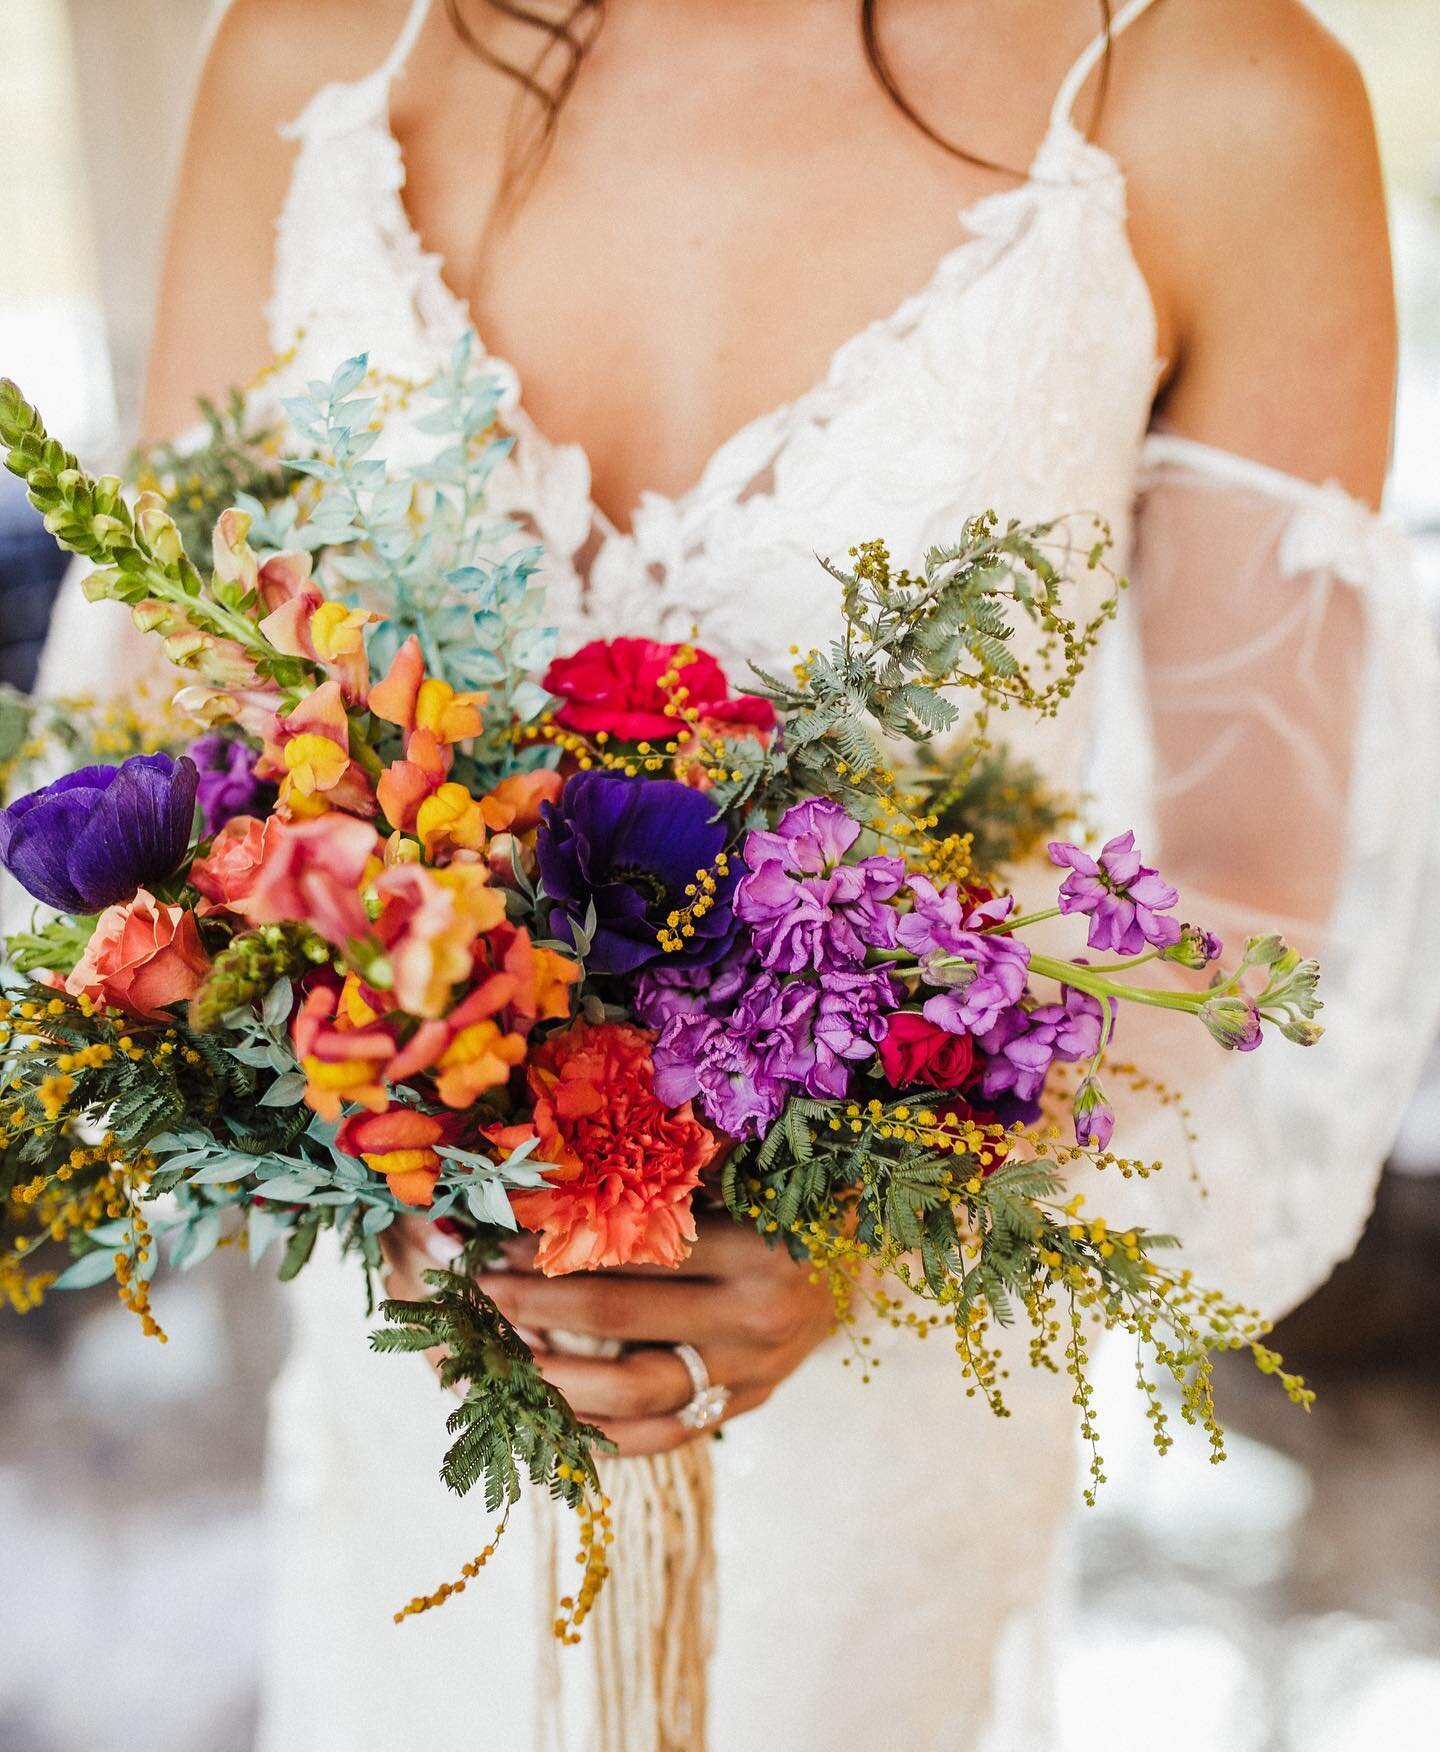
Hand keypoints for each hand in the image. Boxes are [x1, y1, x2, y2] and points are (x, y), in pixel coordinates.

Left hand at [382, 1213, 835, 1454]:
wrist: (856, 1267)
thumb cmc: (783, 1207)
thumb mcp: (742, 1179)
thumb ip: (671, 1176)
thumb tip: (558, 1167)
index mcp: (752, 1248)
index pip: (633, 1250)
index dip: (559, 1244)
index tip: (496, 1237)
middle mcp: (755, 1317)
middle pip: (623, 1319)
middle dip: (538, 1306)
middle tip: (477, 1293)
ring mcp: (752, 1375)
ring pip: (637, 1395)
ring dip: (556, 1380)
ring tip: (496, 1363)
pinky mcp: (745, 1409)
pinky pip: (664, 1437)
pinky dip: (604, 1436)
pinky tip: (550, 1421)